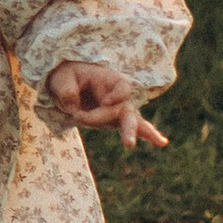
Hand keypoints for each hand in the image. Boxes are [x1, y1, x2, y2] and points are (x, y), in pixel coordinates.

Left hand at [46, 61, 167, 150]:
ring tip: (157, 142)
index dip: (115, 99)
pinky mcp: (114, 121)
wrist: (67, 84)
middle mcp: (118, 95)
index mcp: (110, 80)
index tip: (100, 103)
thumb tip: (73, 108)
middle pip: (127, 110)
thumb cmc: (67, 77)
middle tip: (129, 145)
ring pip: (133, 122)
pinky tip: (162, 142)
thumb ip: (66, 90)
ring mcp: (118, 110)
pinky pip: (132, 128)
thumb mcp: (61, 78)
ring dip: (139, 134)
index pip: (122, 90)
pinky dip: (146, 135)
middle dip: (127, 128)